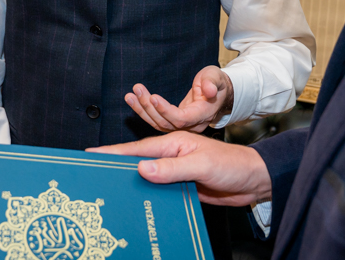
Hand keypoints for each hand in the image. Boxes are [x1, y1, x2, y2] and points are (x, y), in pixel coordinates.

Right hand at [88, 131, 270, 206]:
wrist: (253, 181)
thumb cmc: (232, 165)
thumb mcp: (201, 164)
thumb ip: (172, 168)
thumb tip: (142, 168)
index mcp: (174, 143)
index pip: (138, 148)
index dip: (113, 151)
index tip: (91, 154)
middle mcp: (172, 155)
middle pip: (138, 161)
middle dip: (115, 166)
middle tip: (92, 174)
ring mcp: (176, 171)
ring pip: (147, 176)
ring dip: (130, 182)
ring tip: (107, 190)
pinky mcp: (182, 186)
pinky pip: (158, 189)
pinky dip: (146, 194)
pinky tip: (135, 203)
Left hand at [125, 66, 233, 132]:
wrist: (218, 92)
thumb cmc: (216, 83)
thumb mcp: (216, 78)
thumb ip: (212, 83)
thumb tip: (209, 90)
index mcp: (203, 115)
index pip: (182, 119)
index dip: (166, 110)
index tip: (153, 97)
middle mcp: (192, 125)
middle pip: (166, 122)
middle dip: (149, 107)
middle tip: (137, 89)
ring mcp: (182, 126)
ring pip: (158, 123)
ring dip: (142, 109)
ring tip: (130, 95)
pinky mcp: (173, 123)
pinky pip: (156, 120)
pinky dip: (143, 111)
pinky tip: (132, 100)